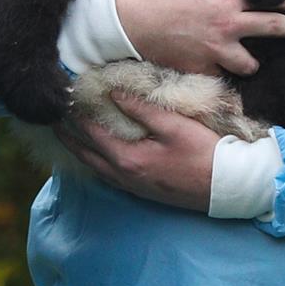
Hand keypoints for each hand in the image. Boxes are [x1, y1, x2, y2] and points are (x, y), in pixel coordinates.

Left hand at [57, 91, 219, 211]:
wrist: (230, 188)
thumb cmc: (205, 153)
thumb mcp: (174, 125)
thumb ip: (141, 109)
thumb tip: (113, 93)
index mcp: (127, 159)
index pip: (91, 133)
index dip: (76, 115)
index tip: (64, 99)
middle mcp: (124, 177)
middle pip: (85, 154)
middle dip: (68, 136)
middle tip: (54, 120)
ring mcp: (132, 187)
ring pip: (95, 168)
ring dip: (79, 150)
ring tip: (67, 135)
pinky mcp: (142, 192)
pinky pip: (108, 176)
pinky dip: (96, 162)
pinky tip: (97, 155)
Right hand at [116, 0, 284, 75]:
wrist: (127, 14)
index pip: (272, 2)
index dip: (284, 4)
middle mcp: (229, 26)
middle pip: (276, 30)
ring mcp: (215, 51)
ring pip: (250, 65)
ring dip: (248, 61)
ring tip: (244, 58)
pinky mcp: (198, 69)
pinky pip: (219, 76)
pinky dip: (218, 72)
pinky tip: (212, 67)